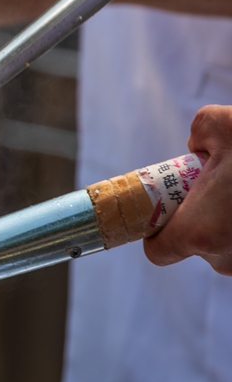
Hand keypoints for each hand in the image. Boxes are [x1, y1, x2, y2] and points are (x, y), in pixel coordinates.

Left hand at [144, 105, 231, 274]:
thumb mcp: (219, 123)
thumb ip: (196, 136)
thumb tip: (199, 146)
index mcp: (199, 232)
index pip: (159, 251)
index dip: (157, 232)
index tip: (164, 212)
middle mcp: (226, 258)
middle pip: (196, 245)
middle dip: (200, 217)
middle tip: (215, 187)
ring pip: (226, 246)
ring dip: (228, 222)